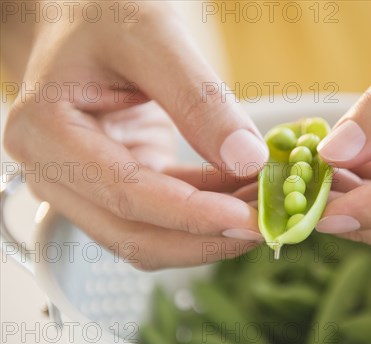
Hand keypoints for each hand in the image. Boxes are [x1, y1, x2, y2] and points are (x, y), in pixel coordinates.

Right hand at [3, 1, 268, 268]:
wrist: (80, 17)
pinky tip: (245, 195)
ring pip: (150, 237)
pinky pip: (163, 215)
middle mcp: (54, 171)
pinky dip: (206, 213)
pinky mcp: (115, 186)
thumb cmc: (103, 13)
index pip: (126, 194)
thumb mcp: (154, 38)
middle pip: (134, 234)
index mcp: (46, 133)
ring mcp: (83, 185)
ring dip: (210, 233)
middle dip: (205, 238)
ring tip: (264, 208)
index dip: (192, 215)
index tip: (249, 220)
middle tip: (268, 224)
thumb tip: (248, 159)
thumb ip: (199, 100)